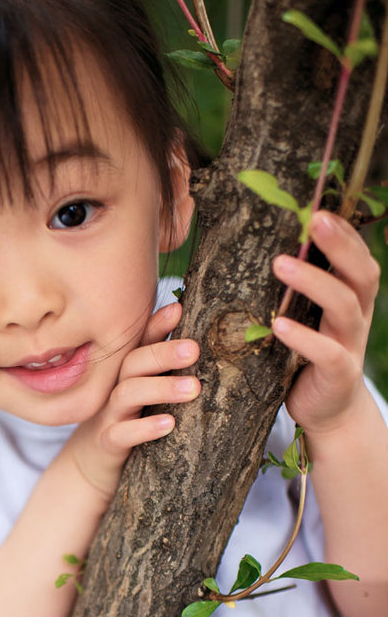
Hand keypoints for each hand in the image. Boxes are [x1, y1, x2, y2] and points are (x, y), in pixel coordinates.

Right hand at [66, 300, 200, 499]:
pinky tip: (168, 424)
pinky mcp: (106, 444)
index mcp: (125, 372)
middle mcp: (114, 387)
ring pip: (127, 394)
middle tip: (194, 349)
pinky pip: (121, 434)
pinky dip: (144, 428)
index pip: (139, 343)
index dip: (156, 325)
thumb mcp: (141, 392)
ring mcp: (108, 415)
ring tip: (193, 387)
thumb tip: (199, 342)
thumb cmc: (126, 420)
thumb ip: (161, 369)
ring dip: (161, 388)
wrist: (90, 465)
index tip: (178, 309)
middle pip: (133, 363)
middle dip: (163, 353)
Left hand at [271, 210, 380, 433]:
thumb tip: (255, 247)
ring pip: (344, 307)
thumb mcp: (302, 317)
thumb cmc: (303, 355)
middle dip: (340, 244)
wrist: (324, 409)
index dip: (344, 232)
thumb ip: (291, 289)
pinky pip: (327, 353)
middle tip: (313, 220)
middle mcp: (356, 317)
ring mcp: (351, 346)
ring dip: (314, 282)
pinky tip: (279, 325)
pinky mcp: (339, 374)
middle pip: (361, 273)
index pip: (357, 257)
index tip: (319, 207)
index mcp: (350, 298)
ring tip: (281, 264)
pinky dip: (304, 338)